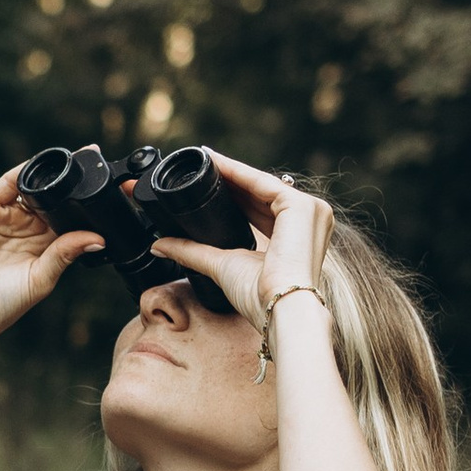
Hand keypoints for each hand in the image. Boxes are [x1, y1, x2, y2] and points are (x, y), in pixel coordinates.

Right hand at [0, 166, 104, 347]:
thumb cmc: (0, 305)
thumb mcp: (41, 278)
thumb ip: (65, 253)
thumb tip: (99, 239)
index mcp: (44, 245)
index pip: (68, 217)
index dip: (86, 203)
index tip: (110, 188)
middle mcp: (25, 227)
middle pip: (52, 197)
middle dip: (71, 181)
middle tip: (93, 163)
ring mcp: (4, 215)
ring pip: (31, 186)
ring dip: (50, 174)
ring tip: (72, 163)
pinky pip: (6, 184)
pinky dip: (22, 173)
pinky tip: (40, 168)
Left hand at [151, 152, 332, 330]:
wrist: (278, 308)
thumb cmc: (260, 297)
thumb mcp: (221, 266)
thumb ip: (192, 252)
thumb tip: (159, 246)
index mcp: (295, 236)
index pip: (261, 206)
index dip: (233, 193)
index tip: (208, 180)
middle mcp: (309, 220)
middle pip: (261, 194)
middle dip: (229, 181)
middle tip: (201, 167)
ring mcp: (310, 211)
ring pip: (261, 185)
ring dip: (231, 173)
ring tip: (205, 162)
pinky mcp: (303, 206)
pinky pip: (264, 184)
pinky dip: (239, 174)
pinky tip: (217, 166)